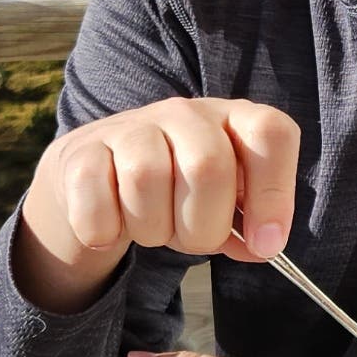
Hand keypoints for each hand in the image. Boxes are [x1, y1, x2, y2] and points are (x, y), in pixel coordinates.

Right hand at [13, 97, 299, 313]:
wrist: (98, 178)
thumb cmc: (177, 193)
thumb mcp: (223, 204)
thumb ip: (250, 226)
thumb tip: (262, 244)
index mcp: (234, 120)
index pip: (270, 133)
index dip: (274, 193)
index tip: (265, 243)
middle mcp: (186, 113)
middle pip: (208, 167)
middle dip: (205, 226)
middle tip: (195, 240)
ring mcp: (131, 126)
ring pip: (148, 179)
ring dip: (154, 230)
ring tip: (153, 230)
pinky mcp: (81, 152)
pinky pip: (97, 203)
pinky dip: (106, 232)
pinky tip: (111, 229)